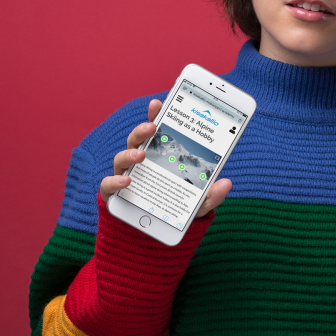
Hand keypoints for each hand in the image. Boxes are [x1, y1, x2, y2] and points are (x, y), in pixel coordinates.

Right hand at [99, 99, 231, 217]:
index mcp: (160, 156)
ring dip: (130, 153)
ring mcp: (126, 175)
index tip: (160, 102)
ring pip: (122, 157)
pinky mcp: (114, 193)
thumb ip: (211, 195)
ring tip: (141, 155)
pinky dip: (115, 181)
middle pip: (138, 140)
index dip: (156, 115)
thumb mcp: (199, 203)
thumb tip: (226, 183)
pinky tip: (127, 180)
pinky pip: (109, 184)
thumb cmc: (177, 210)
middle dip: (143, 130)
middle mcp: (141, 162)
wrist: (157, 233)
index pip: (157, 131)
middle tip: (152, 127)